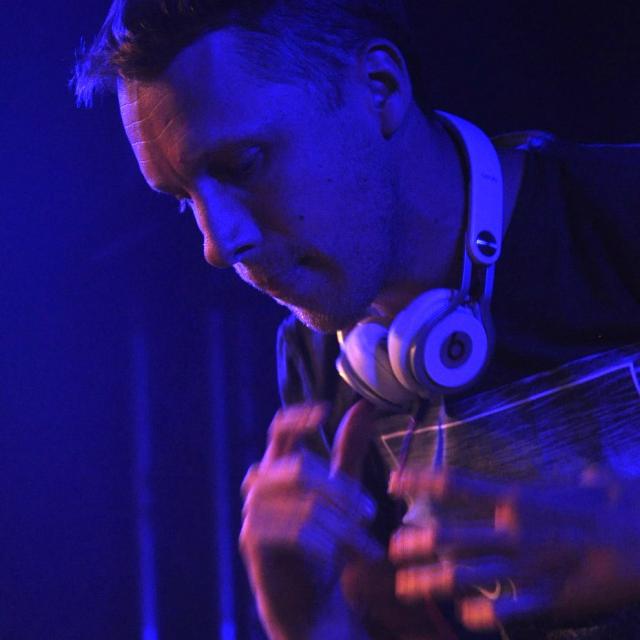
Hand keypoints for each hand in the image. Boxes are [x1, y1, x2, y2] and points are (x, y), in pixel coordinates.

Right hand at [239, 401, 382, 639]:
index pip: (280, 430)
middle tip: (371, 514)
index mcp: (279, 469)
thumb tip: (361, 406)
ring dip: (342, 525)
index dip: (298, 417)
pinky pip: (296, 530)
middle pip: (301, 468)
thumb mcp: (343, 494)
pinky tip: (337, 557)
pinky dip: (325, 543)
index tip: (324, 411)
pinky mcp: (252, 541)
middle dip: (342, 491)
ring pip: (304, 502)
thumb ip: (348, 453)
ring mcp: (252, 512)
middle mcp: (260, 485)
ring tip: (366, 545)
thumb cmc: (325, 544)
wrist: (311, 604)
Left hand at [388, 467, 639, 631]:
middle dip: (416, 543)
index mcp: (519, 497)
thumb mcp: (590, 484)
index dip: (420, 481)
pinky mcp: (552, 600)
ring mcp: (530, 567)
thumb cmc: (622, 505)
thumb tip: (584, 474)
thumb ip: (572, 482)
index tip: (393, 481)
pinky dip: (484, 615)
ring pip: (466, 576)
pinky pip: (509, 610)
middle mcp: (515, 531)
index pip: (455, 484)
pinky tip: (464, 619)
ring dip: (432, 582)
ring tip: (406, 586)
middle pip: (449, 535)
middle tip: (391, 548)